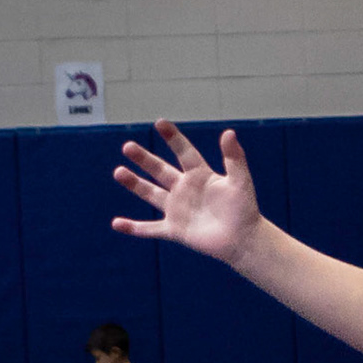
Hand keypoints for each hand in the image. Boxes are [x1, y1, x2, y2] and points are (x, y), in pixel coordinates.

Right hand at [113, 121, 264, 264]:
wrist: (244, 239)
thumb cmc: (245, 210)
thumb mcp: (240, 181)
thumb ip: (235, 158)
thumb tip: (229, 132)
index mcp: (201, 176)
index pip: (184, 152)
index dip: (173, 138)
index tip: (160, 123)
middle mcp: (185, 190)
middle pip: (160, 170)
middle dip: (144, 159)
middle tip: (128, 147)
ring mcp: (178, 210)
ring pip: (151, 194)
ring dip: (135, 184)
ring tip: (118, 172)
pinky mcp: (175, 230)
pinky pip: (150, 229)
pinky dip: (134, 228)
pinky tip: (117, 224)